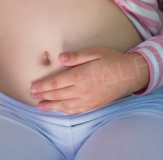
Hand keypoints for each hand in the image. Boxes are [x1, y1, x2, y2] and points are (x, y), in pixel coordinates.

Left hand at [28, 47, 148, 113]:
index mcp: (80, 76)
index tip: (33, 88)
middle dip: (43, 96)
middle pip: (58, 95)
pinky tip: (59, 109)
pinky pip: (76, 110)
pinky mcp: (94, 105)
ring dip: (51, 106)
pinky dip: (65, 110)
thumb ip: (76, 56)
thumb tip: (60, 58)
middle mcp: (82, 91)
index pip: (56, 83)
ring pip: (65, 105)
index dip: (43, 86)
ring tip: (41, 106)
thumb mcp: (94, 52)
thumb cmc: (112, 60)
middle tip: (32, 96)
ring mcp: (88, 100)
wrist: (130, 74)